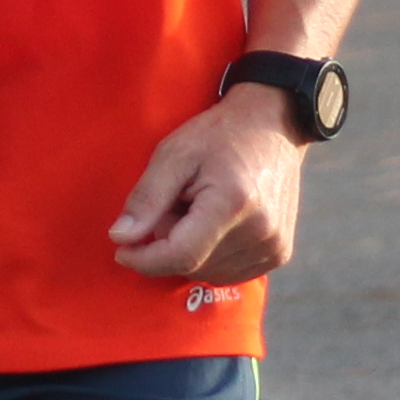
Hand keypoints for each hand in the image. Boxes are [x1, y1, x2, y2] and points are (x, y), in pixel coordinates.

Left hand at [108, 83, 304, 283]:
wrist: (273, 126)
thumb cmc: (219, 135)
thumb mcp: (175, 153)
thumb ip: (147, 197)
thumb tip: (120, 237)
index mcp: (233, 204)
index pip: (180, 256)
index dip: (144, 259)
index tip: (122, 250)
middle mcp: (261, 233)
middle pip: (192, 265)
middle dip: (169, 244)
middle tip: (174, 204)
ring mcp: (274, 246)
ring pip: (208, 273)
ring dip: (191, 251)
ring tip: (196, 210)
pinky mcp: (279, 253)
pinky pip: (229, 273)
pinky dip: (211, 256)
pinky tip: (215, 224)